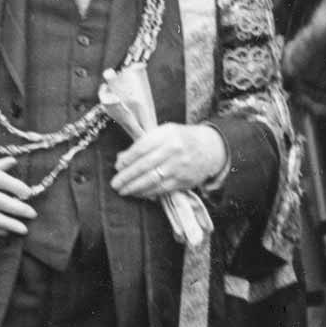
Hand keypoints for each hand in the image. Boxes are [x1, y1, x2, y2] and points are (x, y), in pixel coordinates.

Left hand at [111, 122, 226, 197]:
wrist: (210, 148)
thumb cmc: (181, 138)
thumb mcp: (164, 133)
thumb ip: (143, 143)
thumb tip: (121, 159)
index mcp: (166, 135)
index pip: (141, 149)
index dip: (127, 160)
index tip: (117, 167)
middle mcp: (173, 150)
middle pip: (144, 166)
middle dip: (127, 177)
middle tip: (115, 184)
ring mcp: (179, 167)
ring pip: (152, 180)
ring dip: (134, 188)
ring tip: (123, 191)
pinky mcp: (184, 180)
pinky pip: (162, 189)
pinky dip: (148, 193)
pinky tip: (138, 193)